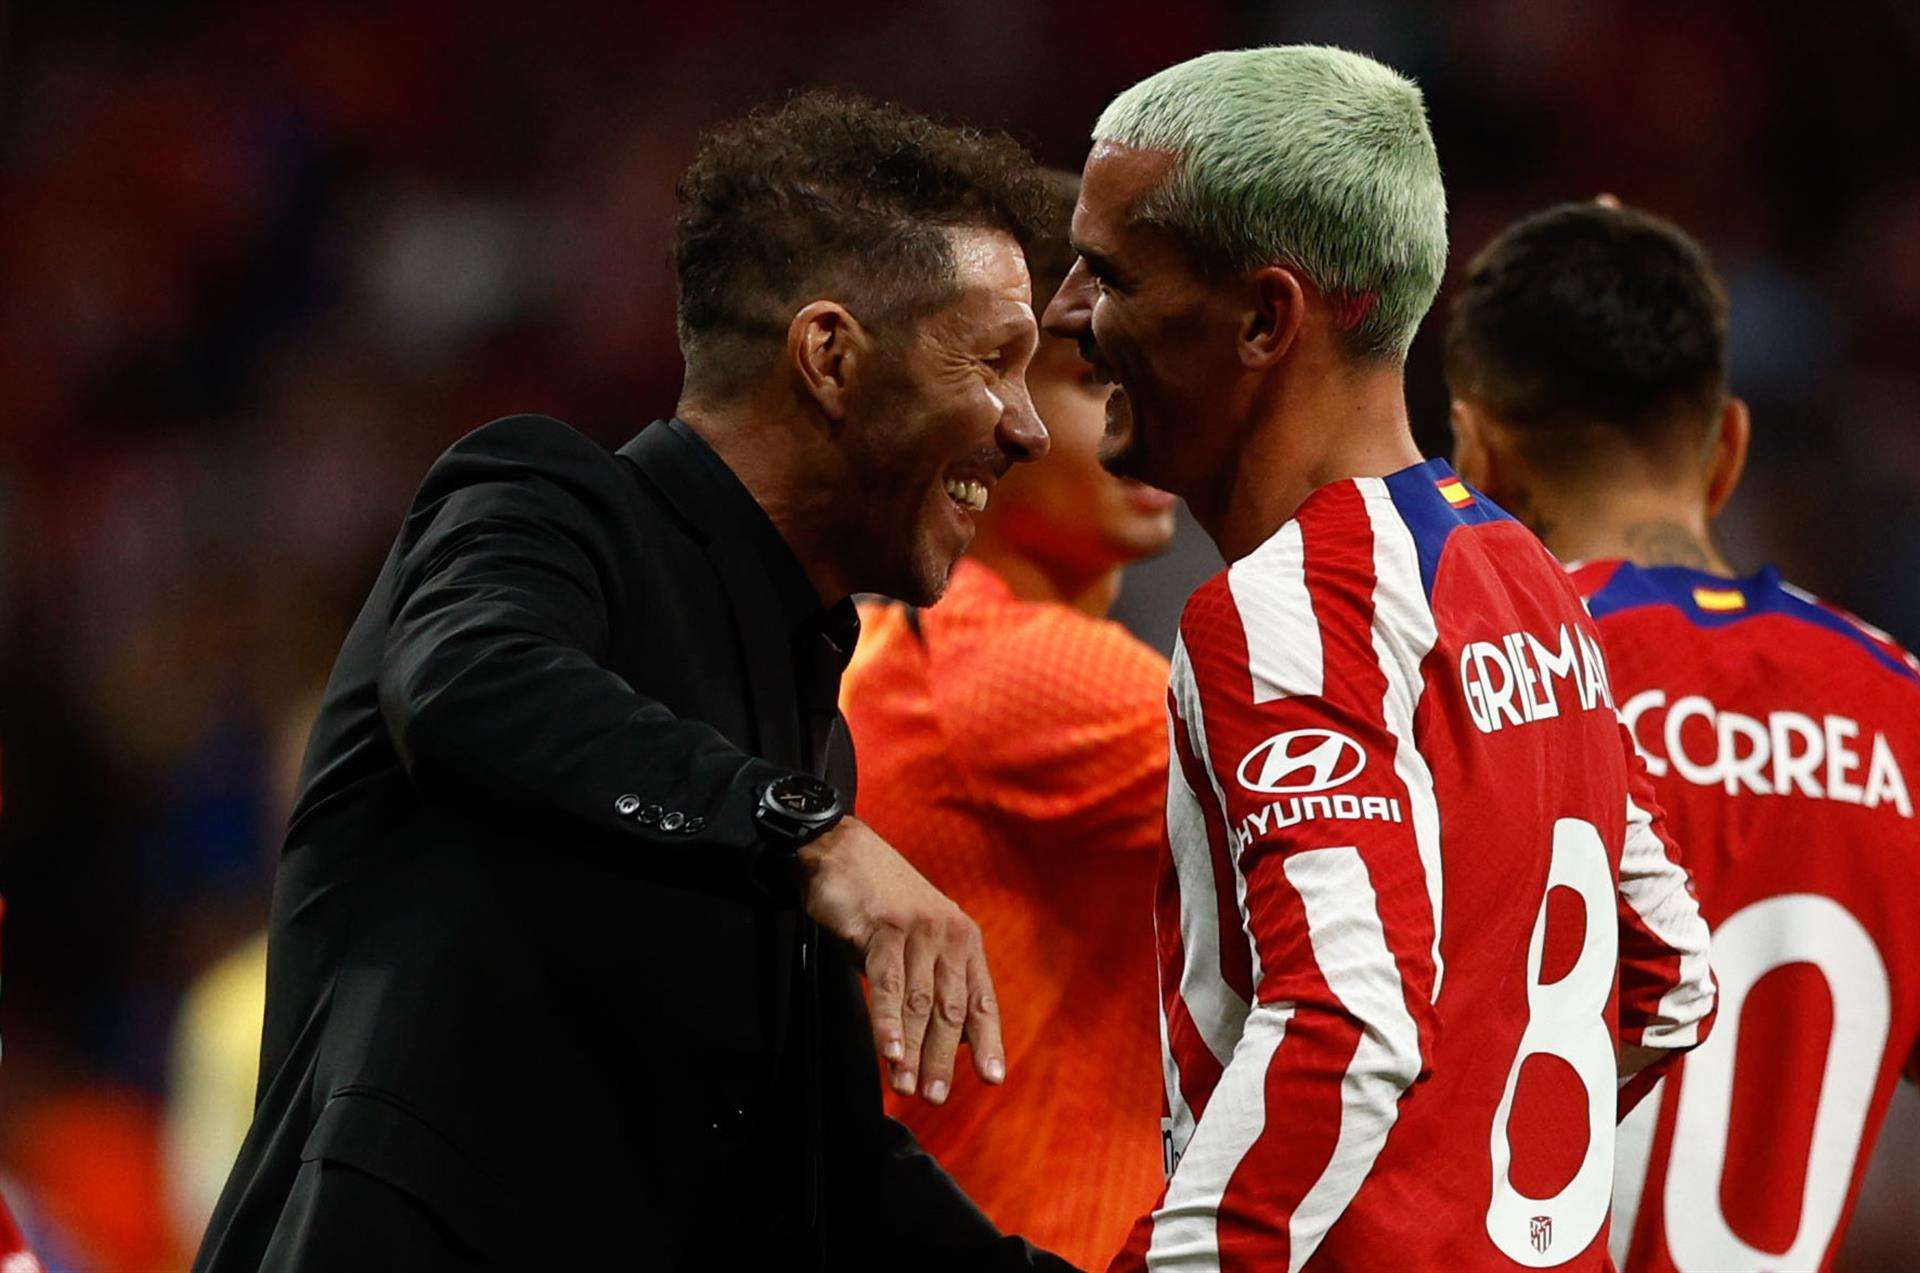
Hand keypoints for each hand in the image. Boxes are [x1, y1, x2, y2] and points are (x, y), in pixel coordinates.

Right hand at [799, 816, 1004, 1104]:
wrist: (840, 850)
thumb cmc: (877, 902)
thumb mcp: (913, 941)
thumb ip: (928, 982)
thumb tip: (943, 1037)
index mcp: (963, 940)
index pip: (981, 999)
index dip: (987, 1041)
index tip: (993, 1078)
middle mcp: (948, 935)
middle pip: (951, 1009)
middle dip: (943, 1059)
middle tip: (937, 1097)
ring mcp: (918, 931)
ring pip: (919, 1003)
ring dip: (913, 1051)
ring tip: (907, 1088)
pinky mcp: (884, 929)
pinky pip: (888, 985)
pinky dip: (888, 1024)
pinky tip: (890, 1053)